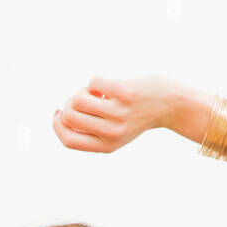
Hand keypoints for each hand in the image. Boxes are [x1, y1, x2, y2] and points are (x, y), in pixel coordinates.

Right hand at [52, 75, 195, 152]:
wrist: (169, 105)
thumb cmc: (136, 116)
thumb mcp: (114, 133)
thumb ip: (90, 130)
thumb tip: (60, 115)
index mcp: (106, 146)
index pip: (68, 140)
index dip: (56, 126)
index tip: (58, 113)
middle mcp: (111, 133)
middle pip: (69, 117)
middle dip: (70, 104)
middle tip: (84, 99)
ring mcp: (118, 113)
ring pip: (78, 98)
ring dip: (84, 91)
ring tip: (98, 93)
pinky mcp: (124, 93)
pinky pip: (93, 82)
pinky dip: (97, 81)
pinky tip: (109, 87)